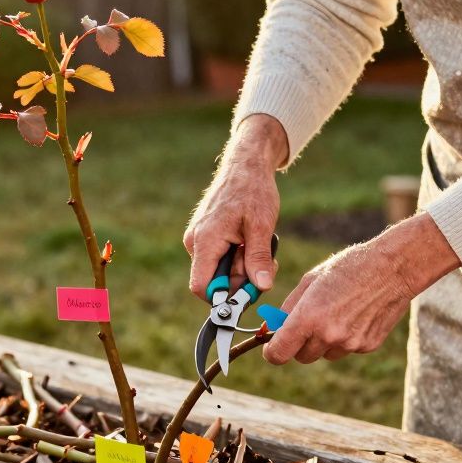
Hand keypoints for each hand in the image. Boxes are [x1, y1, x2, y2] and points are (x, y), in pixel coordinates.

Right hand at [184, 114, 286, 298]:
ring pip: (221, 271)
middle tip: (265, 263)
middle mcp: (196, 243)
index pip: (201, 287)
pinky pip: (221, 259)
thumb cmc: (253, 191)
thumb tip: (262, 287)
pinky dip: (238, 256)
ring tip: (259, 243)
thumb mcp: (262, 226)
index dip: (224, 297)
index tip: (249, 293)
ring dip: (243, 266)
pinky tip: (250, 240)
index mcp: (205, 241)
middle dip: (241, 279)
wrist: (246, 165)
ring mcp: (199, 240)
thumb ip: (258, 258)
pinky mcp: (206, 237)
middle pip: (215, 282)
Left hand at [264, 213, 459, 363]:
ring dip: (324, 342)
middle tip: (308, 323)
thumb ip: (289, 308)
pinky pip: (347, 349)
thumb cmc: (348, 268)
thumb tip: (273, 328)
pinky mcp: (367, 346)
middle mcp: (328, 335)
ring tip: (337, 313)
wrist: (392, 268)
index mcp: (309, 317)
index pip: (279, 354)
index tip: (273, 346)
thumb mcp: (310, 280)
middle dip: (299, 344)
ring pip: (325, 354)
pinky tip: (356, 315)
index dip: (273, 352)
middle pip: (301, 356)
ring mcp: (350, 343)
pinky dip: (346, 338)